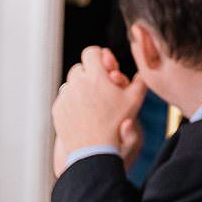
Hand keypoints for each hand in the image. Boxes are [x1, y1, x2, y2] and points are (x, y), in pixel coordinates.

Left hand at [51, 46, 144, 177]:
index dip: (99, 56)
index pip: (91, 52)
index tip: (104, 65)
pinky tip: (83, 112)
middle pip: (79, 67)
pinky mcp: (58, 109)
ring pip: (70, 82)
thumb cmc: (116, 125)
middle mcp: (77, 83)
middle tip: (100, 86)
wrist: (94, 150)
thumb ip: (140, 80)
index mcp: (96, 77)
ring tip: (92, 100)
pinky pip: (64, 97)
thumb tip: (144, 70)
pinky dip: (71, 101)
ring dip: (80, 87)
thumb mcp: (135, 100)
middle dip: (89, 73)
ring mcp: (65, 97)